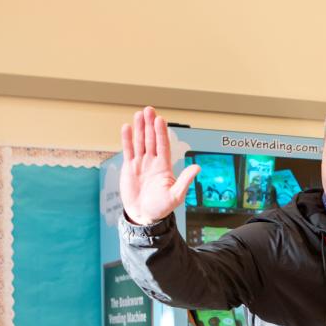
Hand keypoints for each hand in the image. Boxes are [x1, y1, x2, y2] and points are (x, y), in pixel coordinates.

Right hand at [119, 106, 198, 224]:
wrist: (143, 215)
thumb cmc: (161, 207)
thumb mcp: (176, 195)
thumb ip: (185, 180)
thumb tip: (197, 167)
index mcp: (164, 166)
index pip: (163, 145)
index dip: (161, 132)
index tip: (160, 120)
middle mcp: (152, 162)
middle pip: (151, 139)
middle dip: (150, 125)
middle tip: (149, 109)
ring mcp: (141, 163)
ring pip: (140, 142)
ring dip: (139, 128)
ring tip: (139, 114)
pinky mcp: (129, 168)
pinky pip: (128, 151)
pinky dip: (127, 139)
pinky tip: (127, 128)